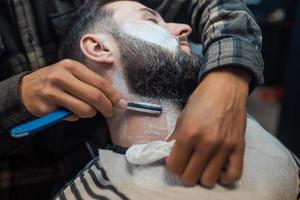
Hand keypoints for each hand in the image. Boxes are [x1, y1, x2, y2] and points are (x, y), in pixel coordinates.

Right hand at [21, 59, 126, 120]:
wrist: (26, 89)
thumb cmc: (55, 81)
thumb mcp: (71, 74)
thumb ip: (89, 83)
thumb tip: (113, 98)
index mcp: (71, 66)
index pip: (99, 82)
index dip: (113, 94)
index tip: (122, 103)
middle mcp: (61, 76)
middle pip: (94, 96)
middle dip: (107, 107)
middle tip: (110, 112)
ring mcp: (52, 92)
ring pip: (85, 109)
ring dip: (90, 113)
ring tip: (84, 109)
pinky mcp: (47, 107)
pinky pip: (71, 117)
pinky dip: (74, 117)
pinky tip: (66, 110)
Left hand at [166, 68, 249, 186]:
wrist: (226, 86)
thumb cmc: (202, 99)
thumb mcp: (182, 116)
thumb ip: (176, 138)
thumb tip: (171, 155)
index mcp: (188, 133)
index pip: (174, 166)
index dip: (172, 165)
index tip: (175, 160)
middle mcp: (206, 143)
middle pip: (190, 177)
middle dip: (185, 173)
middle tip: (187, 164)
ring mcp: (224, 147)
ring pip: (209, 180)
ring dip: (202, 176)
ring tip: (202, 166)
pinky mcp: (239, 147)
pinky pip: (233, 175)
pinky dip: (224, 177)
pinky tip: (218, 169)